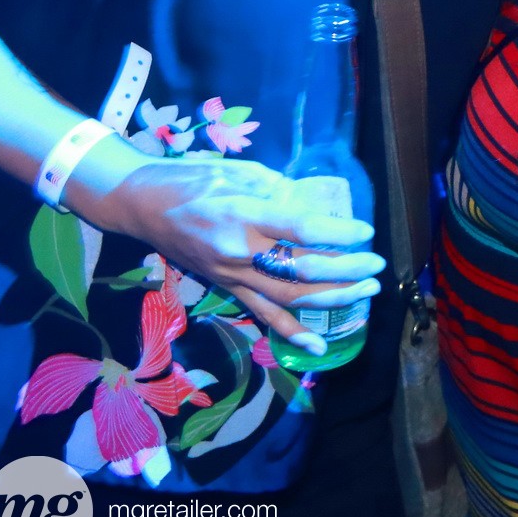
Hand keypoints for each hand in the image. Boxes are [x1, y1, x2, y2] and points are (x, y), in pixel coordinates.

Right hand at [68, 145, 384, 354]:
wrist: (140, 204)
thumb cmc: (191, 179)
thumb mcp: (238, 170)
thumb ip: (278, 189)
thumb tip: (312, 206)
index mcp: (242, 213)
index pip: (302, 228)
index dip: (339, 233)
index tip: (366, 231)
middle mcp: (238, 250)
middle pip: (302, 268)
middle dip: (346, 269)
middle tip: (376, 264)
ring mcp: (232, 275)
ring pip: (289, 296)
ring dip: (333, 297)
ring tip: (367, 291)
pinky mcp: (227, 288)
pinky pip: (262, 314)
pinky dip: (292, 332)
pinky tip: (321, 346)